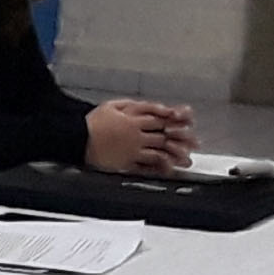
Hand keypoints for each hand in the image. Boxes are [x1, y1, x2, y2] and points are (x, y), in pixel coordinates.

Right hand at [83, 99, 197, 174]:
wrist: (78, 138)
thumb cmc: (93, 123)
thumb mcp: (111, 106)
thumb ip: (130, 105)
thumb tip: (144, 105)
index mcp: (133, 118)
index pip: (159, 118)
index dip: (175, 119)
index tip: (188, 122)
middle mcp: (136, 134)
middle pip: (163, 135)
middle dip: (181, 138)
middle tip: (195, 142)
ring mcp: (133, 149)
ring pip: (159, 151)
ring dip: (174, 155)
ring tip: (187, 159)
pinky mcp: (127, 162)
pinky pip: (146, 166)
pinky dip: (159, 167)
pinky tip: (169, 169)